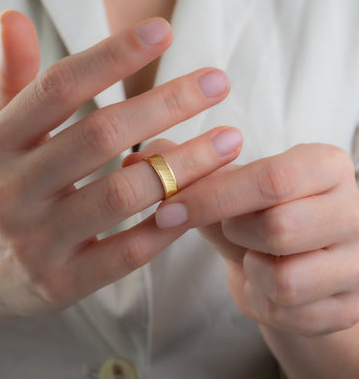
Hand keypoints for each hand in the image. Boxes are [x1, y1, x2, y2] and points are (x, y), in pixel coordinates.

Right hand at [0, 10, 240, 331]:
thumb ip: (10, 82)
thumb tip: (14, 18)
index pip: (58, 88)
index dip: (112, 56)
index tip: (164, 31)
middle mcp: (13, 191)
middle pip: (100, 135)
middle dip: (166, 104)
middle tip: (217, 82)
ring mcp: (38, 242)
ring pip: (123, 193)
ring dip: (183, 164)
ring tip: (228, 140)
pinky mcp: (64, 283)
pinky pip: (128, 251)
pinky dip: (169, 223)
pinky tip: (202, 198)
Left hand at [155, 143, 358, 335]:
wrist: (290, 258)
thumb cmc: (256, 214)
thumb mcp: (226, 187)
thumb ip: (186, 169)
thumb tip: (136, 159)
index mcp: (326, 166)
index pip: (271, 179)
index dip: (211, 197)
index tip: (167, 211)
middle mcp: (355, 210)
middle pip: (279, 229)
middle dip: (235, 232)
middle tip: (230, 227)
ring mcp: (358, 263)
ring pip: (286, 281)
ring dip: (251, 270)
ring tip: (253, 255)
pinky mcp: (350, 307)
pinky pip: (290, 314)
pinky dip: (261, 300)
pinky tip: (263, 282)